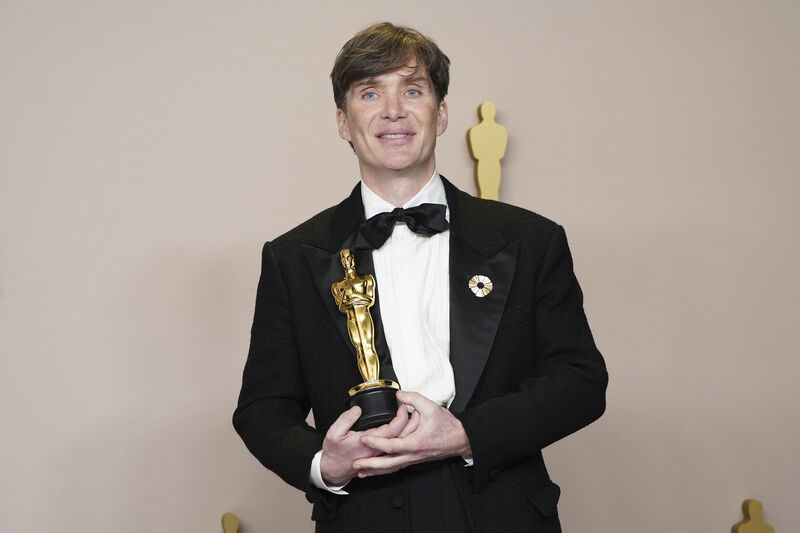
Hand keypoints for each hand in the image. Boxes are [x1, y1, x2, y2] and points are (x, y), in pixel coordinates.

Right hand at [319, 404, 408, 485]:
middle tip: (414, 409)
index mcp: (369, 442)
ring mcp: (380, 455)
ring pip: (402, 444)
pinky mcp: (381, 457)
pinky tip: (410, 435)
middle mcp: (378, 450)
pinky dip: (406, 442)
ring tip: (416, 419)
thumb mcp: (334, 433)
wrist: (333, 469)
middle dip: (411, 422)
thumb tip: (357, 409)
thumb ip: (345, 419)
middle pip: (402, 437)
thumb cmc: (334, 452)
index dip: (400, 417)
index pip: (392, 429)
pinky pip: (399, 451)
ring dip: (411, 432)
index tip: (402, 406)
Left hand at [354, 390, 471, 477]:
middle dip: (370, 465)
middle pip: (388, 464)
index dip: (376, 442)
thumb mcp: (431, 407)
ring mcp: (414, 459)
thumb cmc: (448, 426)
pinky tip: (378, 470)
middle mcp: (413, 454)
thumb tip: (398, 395)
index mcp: (415, 443)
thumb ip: (413, 399)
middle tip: (355, 464)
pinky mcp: (415, 459)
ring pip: (392, 468)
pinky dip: (386, 469)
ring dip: (376, 471)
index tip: (363, 438)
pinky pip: (398, 466)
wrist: (461, 439)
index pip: (391, 445)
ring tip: (362, 472)